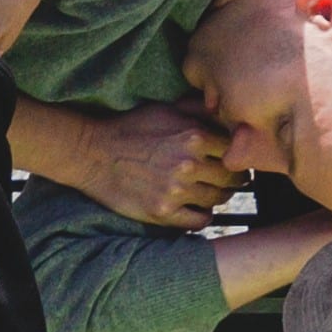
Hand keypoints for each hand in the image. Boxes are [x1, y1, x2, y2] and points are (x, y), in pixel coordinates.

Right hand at [18, 98, 245, 229]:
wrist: (93, 153)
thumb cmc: (131, 128)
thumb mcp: (167, 110)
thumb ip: (199, 112)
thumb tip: (227, 114)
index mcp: (194, 136)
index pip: (235, 151)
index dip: (237, 156)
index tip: (234, 160)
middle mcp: (189, 165)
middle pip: (232, 178)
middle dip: (233, 179)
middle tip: (229, 179)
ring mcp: (176, 191)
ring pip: (218, 200)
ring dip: (219, 197)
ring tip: (213, 192)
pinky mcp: (163, 212)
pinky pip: (199, 221)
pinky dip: (203, 216)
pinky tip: (197, 209)